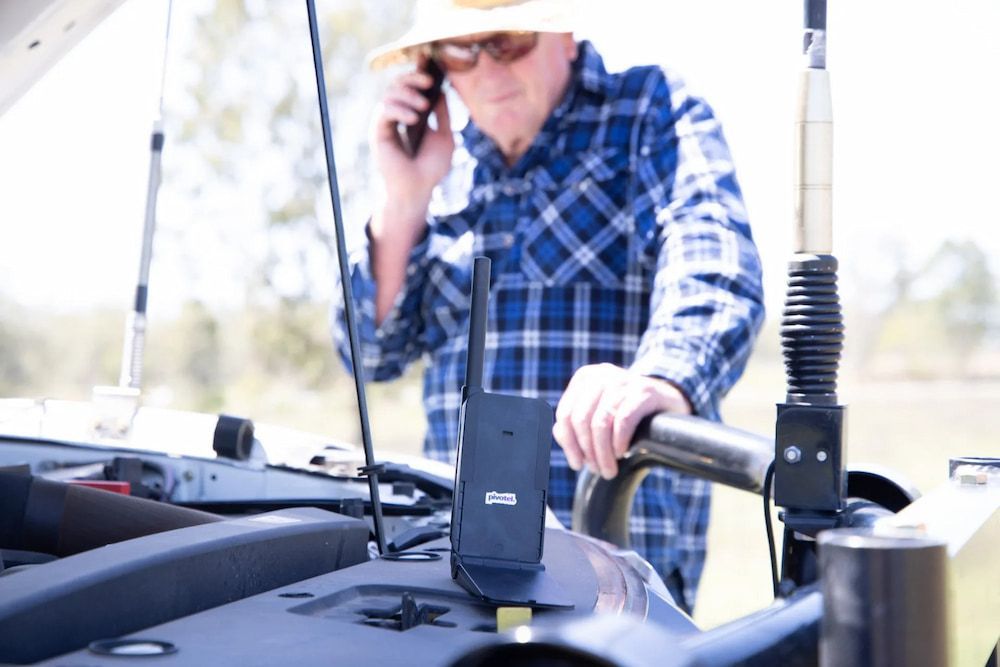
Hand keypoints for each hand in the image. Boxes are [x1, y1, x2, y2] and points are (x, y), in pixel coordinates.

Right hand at [369, 64, 455, 323]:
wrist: (419, 189)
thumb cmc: (432, 167)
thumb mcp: (444, 136)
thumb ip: (442, 114)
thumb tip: (442, 92)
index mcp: (413, 114)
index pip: (412, 87)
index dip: (417, 73)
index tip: (429, 63)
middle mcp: (398, 116)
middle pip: (399, 84)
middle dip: (413, 78)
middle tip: (429, 81)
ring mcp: (387, 123)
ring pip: (390, 93)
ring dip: (408, 94)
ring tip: (423, 106)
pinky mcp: (379, 131)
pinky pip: (385, 110)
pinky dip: (400, 109)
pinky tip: (413, 118)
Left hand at [553, 363, 691, 479]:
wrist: (669, 402)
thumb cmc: (628, 413)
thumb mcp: (599, 413)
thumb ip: (576, 423)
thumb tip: (561, 436)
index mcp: (585, 378)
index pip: (565, 414)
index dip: (569, 444)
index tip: (577, 464)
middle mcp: (602, 375)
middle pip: (581, 419)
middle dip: (587, 451)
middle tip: (598, 470)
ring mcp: (624, 380)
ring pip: (601, 423)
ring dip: (603, 453)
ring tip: (609, 470)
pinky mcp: (645, 391)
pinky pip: (623, 421)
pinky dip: (619, 442)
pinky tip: (623, 453)